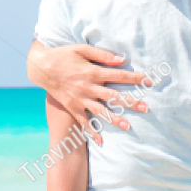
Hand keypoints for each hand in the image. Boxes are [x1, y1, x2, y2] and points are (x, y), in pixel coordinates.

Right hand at [30, 43, 148, 144]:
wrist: (40, 67)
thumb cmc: (63, 54)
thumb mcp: (82, 49)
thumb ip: (102, 55)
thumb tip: (122, 60)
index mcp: (92, 71)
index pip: (118, 76)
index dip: (135, 78)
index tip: (149, 81)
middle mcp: (88, 87)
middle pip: (113, 96)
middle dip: (131, 102)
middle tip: (146, 109)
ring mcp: (80, 99)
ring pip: (100, 111)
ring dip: (114, 119)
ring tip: (128, 127)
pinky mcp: (72, 106)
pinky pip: (83, 121)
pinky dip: (91, 131)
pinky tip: (101, 141)